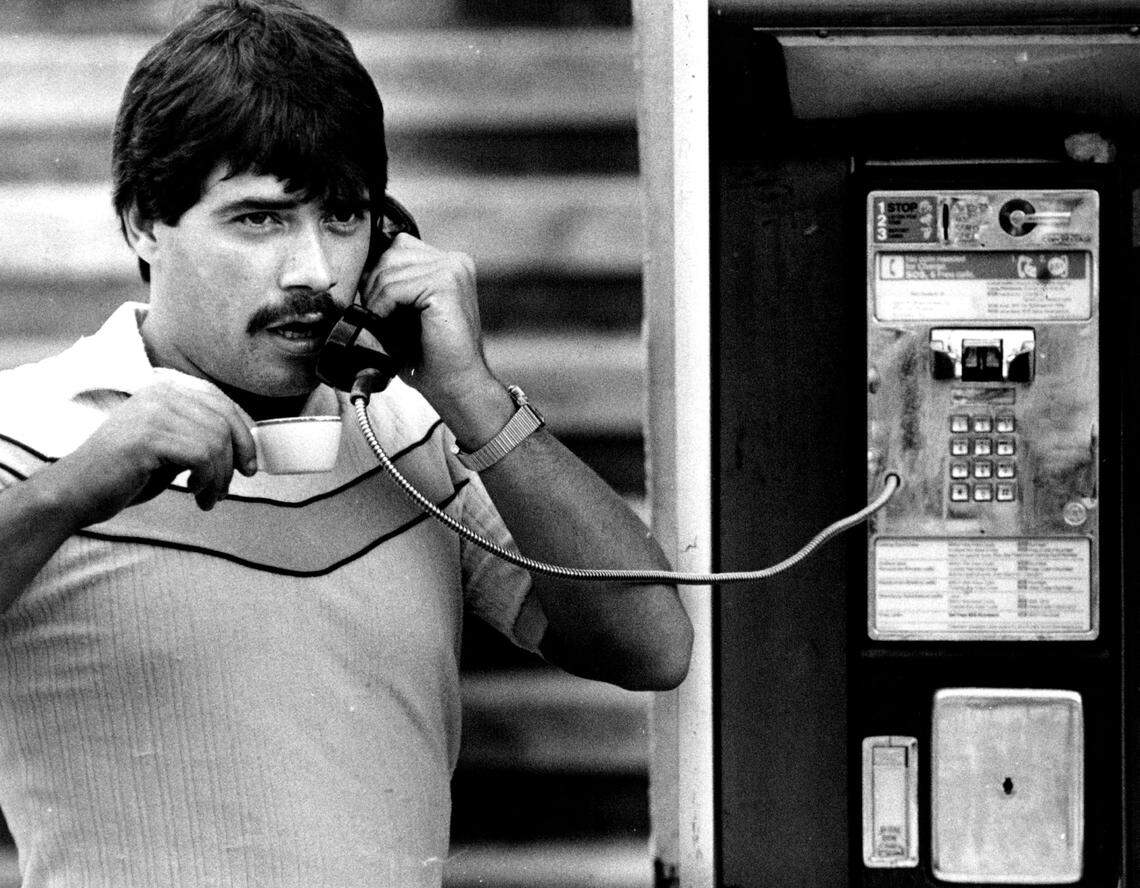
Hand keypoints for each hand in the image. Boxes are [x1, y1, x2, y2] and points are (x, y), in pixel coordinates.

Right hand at [47, 370, 256, 526]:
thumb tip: (244, 448)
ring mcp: (152, 412)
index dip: (243, 436)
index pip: (222, 404)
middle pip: (224, 423)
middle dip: (233, 462)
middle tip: (224, 490)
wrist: (75, 493)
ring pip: (216, 442)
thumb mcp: (169, 447)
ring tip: (206, 497)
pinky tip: (193, 493)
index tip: (249, 466)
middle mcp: (160, 393)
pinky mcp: (147, 436)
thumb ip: (199, 437)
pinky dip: (206, 480)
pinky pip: (201, 455)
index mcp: (165, 390)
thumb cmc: (123, 475)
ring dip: (218, 478)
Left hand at [358, 233, 494, 401]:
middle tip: (374, 316)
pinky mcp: (446, 284)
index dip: (379, 274)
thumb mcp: (408, 312)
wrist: (457, 385)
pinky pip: (395, 287)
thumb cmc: (431, 356)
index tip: (373, 304)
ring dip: (376, 299)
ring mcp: (453, 270)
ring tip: (381, 324)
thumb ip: (393, 286)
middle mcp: (456, 261)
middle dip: (374, 285)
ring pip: (390, 269)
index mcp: (451, 264)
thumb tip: (356, 269)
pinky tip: (385, 325)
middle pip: (392, 253)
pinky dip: (382, 307)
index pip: (399, 247)